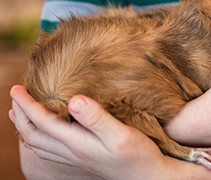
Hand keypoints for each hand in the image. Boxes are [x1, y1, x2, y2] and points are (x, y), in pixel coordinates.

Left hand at [9, 85, 167, 179]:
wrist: (147, 178)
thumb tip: (73, 100)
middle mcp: (71, 152)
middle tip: (14, 95)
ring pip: (39, 144)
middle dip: (20, 115)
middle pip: (34, 135)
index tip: (16, 88)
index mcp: (77, 143)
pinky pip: (49, 150)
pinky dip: (38, 137)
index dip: (27, 105)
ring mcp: (75, 158)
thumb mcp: (121, 133)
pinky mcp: (82, 159)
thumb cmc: (137, 155)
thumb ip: (97, 118)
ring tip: (19, 113)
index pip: (42, 122)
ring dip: (25, 127)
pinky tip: (45, 130)